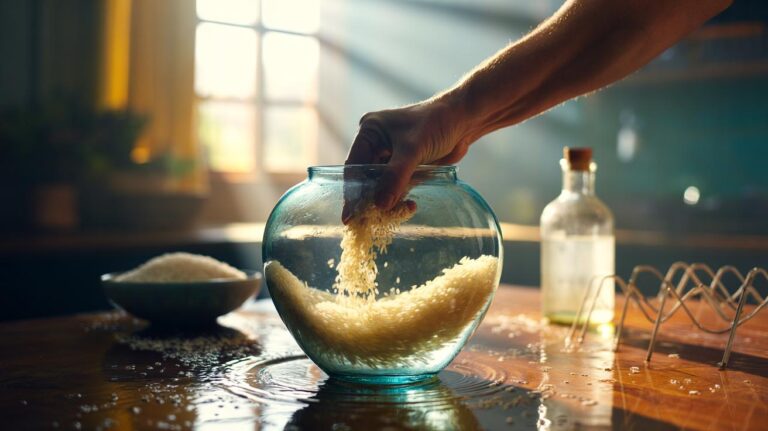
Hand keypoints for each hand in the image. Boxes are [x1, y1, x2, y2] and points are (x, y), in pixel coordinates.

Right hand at [342, 98, 471, 222]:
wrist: (463, 120)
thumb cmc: (435, 123)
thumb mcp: (412, 149)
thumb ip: (396, 176)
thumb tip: (380, 205)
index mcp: (369, 132)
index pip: (354, 166)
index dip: (352, 192)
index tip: (349, 216)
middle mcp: (376, 145)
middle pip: (366, 179)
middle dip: (371, 200)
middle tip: (369, 222)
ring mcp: (391, 157)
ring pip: (383, 186)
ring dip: (389, 202)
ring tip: (399, 213)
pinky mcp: (406, 167)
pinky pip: (398, 188)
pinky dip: (401, 199)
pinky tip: (410, 206)